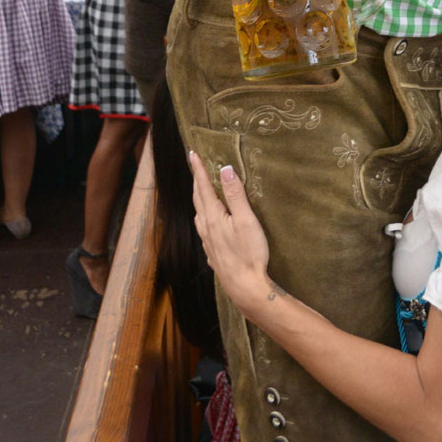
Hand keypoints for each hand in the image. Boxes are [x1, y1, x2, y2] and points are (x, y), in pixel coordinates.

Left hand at [190, 150, 271, 319]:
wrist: (245, 288)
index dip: (198, 169)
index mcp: (212, 217)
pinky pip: (204, 229)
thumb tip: (225, 169)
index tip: (192, 153)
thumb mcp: (246, 221)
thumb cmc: (249, 254)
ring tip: (201, 190)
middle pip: (198, 199)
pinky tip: (208, 222)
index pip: (203, 187)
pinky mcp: (214, 253)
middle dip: (196, 181)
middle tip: (195, 165)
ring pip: (199, 215)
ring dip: (199, 199)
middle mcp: (205, 228)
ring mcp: (208, 242)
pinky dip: (204, 216)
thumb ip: (235, 195)